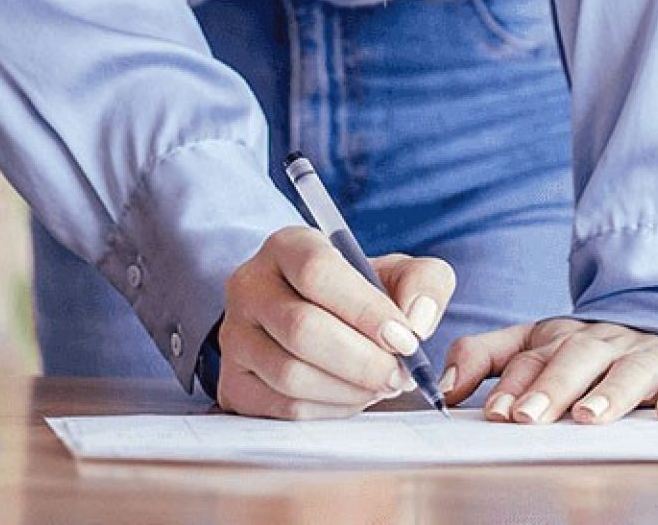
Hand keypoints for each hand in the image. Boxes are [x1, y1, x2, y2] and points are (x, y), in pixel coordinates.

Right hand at [213, 226, 455, 420]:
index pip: (318, 271)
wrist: (310, 320)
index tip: (406, 340)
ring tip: (381, 385)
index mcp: (288, 246)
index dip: (365, 310)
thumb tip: (417, 321)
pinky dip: (331, 409)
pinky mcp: (233, 382)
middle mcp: (250, 286)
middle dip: (363, 361)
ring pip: (291, 374)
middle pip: (302, 329)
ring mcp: (234, 337)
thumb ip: (424, 282)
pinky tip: (354, 397)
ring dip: (349, 389)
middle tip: (399, 375)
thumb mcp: (396, 273)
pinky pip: (284, 407)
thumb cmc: (358, 295)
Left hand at [443, 317, 657, 426]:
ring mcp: (656, 353)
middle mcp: (610, 341)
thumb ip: (488, 357)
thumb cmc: (597, 353)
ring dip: (610, 392)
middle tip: (528, 417)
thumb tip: (445, 386)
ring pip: (632, 368)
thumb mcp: (540, 345)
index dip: (516, 382)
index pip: (536, 355)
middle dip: (552, 387)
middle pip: (579, 358)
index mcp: (568, 336)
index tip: (496, 411)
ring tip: (588, 416)